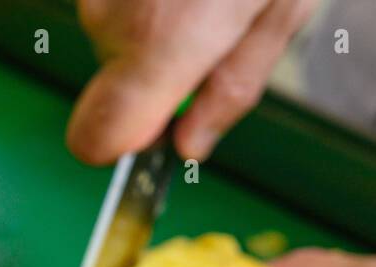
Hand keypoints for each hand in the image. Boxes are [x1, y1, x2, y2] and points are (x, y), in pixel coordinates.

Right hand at [69, 0, 318, 162]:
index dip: (122, 142)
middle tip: (216, 15)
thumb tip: (193, 144)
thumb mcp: (281, 9)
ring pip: (115, 28)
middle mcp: (112, 18)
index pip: (95, 138)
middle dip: (162, 60)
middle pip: (115, 75)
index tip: (157, 127)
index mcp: (164, 46)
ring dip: (157, 12)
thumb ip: (232, 86)